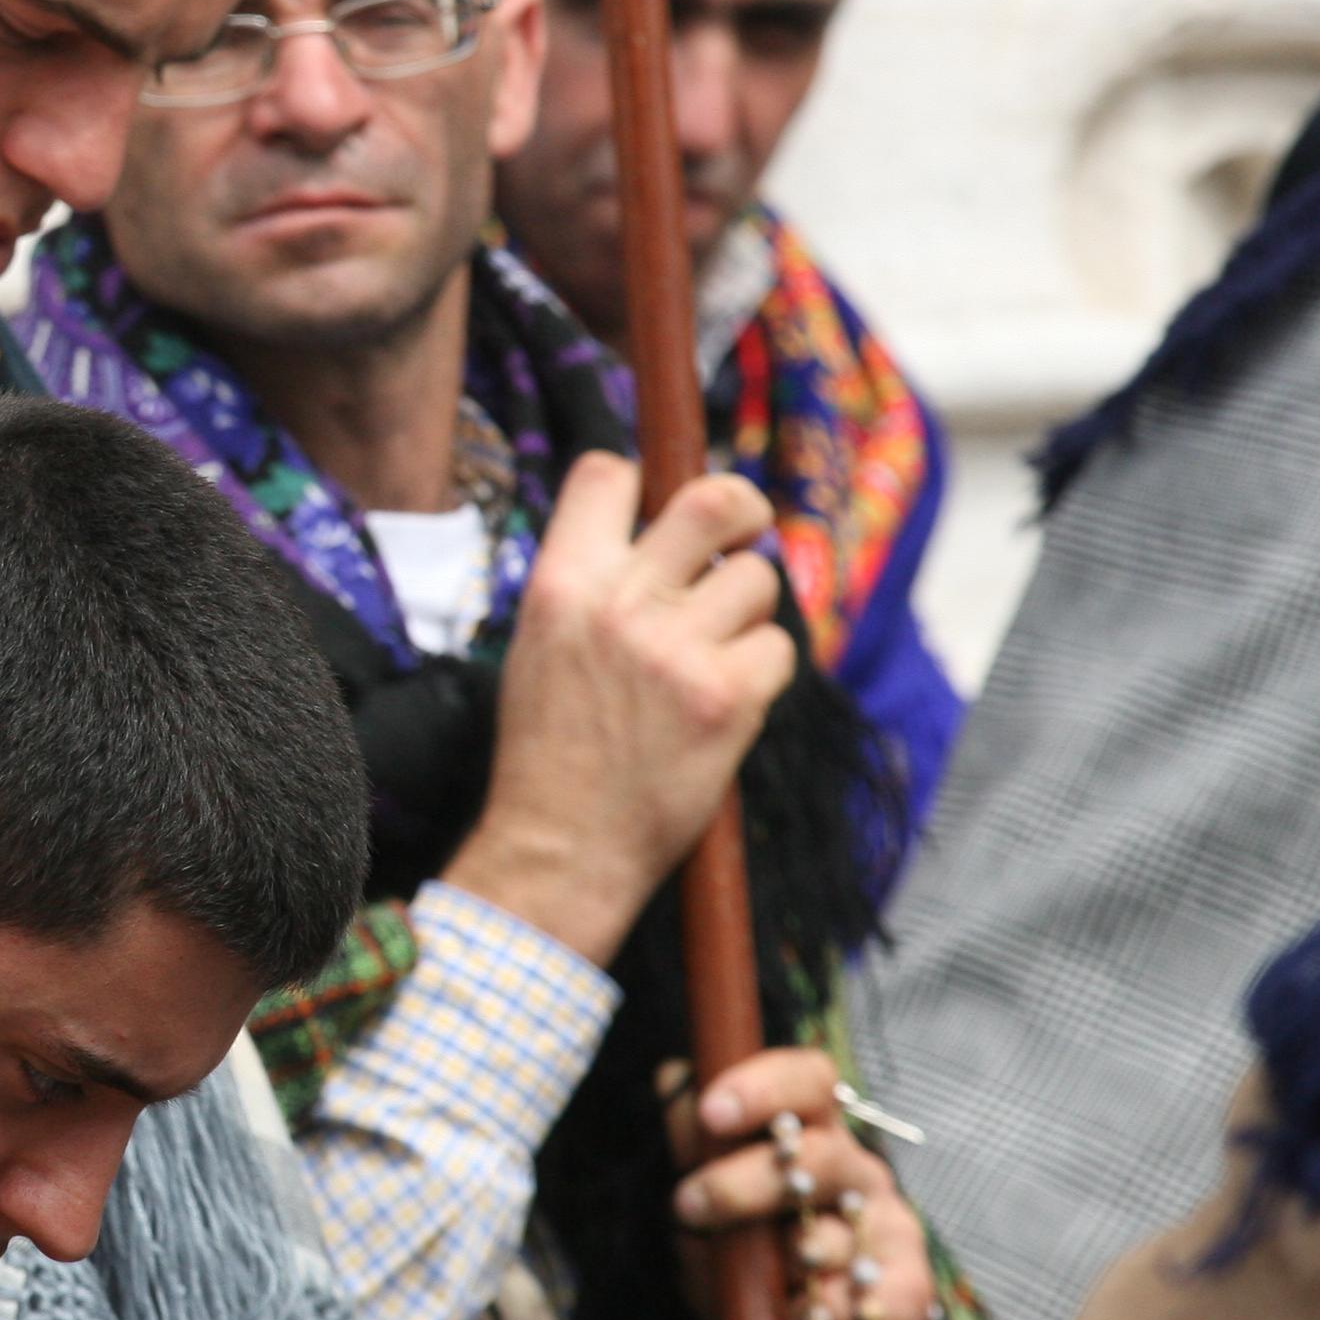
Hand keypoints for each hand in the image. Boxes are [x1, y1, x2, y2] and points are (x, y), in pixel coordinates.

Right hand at [438, 454, 794, 965]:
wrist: (558, 845)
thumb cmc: (549, 749)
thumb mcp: (541, 643)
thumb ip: (595, 583)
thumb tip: (667, 538)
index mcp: (561, 583)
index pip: (608, 474)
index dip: (643, 481)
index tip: (660, 508)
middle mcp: (619, 603)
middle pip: (713, 501)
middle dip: (745, 508)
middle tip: (747, 531)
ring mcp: (677, 649)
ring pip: (758, 580)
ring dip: (748, 613)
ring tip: (713, 654)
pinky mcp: (726, 697)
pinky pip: (778, 650)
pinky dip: (762, 674)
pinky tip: (723, 703)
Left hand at [666, 1049, 933, 1319]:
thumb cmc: (744, 1249)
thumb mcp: (703, 1196)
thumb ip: (692, 1143)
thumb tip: (676, 1082)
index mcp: (810, 1131)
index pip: (807, 1082)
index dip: (762, 1088)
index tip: (711, 1111)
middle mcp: (856, 1171)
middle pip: (820, 1157)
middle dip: (747, 1183)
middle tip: (688, 1205)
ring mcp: (889, 1228)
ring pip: (834, 1237)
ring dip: (782, 1264)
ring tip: (754, 1283)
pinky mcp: (909, 1290)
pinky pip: (873, 1302)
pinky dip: (824, 1315)